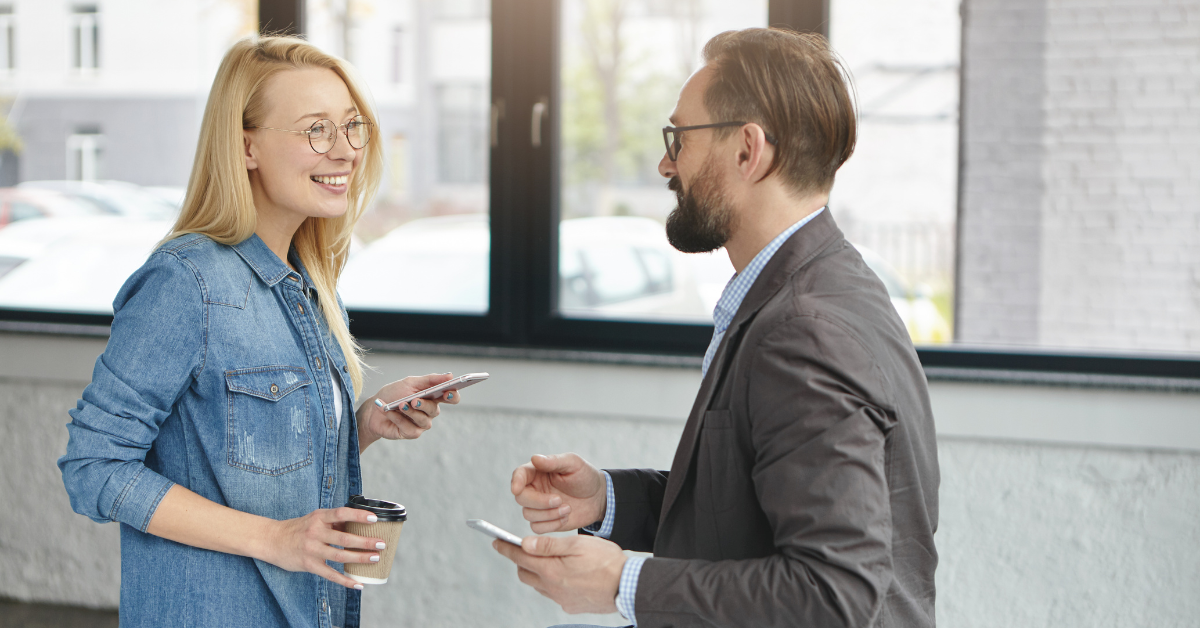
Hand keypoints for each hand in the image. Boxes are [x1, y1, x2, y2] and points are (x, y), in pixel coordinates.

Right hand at [260, 507, 386, 589]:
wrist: (272, 540)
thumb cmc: (299, 528)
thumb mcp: (315, 519)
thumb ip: (334, 522)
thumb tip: (359, 525)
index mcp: (319, 517)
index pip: (341, 514)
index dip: (359, 516)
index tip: (375, 519)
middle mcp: (315, 532)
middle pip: (344, 538)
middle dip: (365, 542)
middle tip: (381, 544)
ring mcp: (311, 549)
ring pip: (340, 555)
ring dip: (359, 558)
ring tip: (375, 559)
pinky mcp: (308, 564)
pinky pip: (330, 574)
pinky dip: (345, 580)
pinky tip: (358, 583)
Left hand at [358, 373, 461, 447]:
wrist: (373, 409)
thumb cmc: (393, 394)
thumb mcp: (410, 382)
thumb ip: (430, 380)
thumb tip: (450, 376)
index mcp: (432, 397)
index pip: (451, 398)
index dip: (453, 396)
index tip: (448, 392)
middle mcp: (429, 412)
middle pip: (435, 410)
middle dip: (425, 405)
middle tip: (414, 400)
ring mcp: (421, 424)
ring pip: (424, 421)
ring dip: (411, 413)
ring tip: (399, 405)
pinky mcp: (411, 433)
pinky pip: (410, 429)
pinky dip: (398, 419)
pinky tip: (389, 412)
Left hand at [494, 535, 625, 613]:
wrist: (629, 586)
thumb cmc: (606, 561)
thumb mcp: (577, 545)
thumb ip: (548, 545)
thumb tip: (525, 544)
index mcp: (551, 571)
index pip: (520, 558)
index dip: (506, 548)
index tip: (496, 541)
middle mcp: (553, 589)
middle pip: (526, 574)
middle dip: (521, 560)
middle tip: (524, 548)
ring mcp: (562, 600)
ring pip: (539, 585)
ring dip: (537, 572)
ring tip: (547, 560)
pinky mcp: (572, 606)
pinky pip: (554, 594)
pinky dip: (552, 583)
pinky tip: (565, 575)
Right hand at [511, 453, 606, 532]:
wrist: (598, 498)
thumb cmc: (585, 477)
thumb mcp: (573, 464)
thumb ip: (554, 461)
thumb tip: (534, 458)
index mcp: (538, 472)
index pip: (519, 475)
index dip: (515, 481)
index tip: (516, 489)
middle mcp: (534, 489)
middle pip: (521, 498)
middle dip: (539, 502)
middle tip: (559, 500)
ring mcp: (538, 506)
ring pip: (528, 514)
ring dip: (549, 514)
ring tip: (568, 508)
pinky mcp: (544, 521)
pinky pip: (537, 527)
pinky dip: (552, 525)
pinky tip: (565, 517)